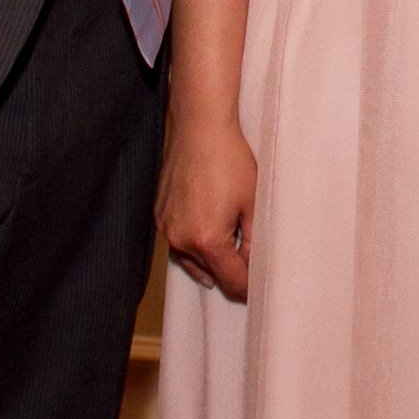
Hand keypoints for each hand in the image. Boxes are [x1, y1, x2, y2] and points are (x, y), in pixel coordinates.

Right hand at [157, 108, 257, 300]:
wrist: (198, 127)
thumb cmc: (229, 159)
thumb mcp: (252, 201)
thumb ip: (254, 238)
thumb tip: (254, 262)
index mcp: (207, 241)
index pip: (231, 280)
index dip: (248, 289)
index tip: (259, 291)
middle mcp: (181, 240)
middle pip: (211, 273)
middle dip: (231, 273)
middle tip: (251, 270)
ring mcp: (166, 228)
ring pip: (192, 260)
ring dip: (211, 262)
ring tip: (231, 259)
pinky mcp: (159, 215)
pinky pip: (178, 243)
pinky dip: (194, 247)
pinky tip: (207, 240)